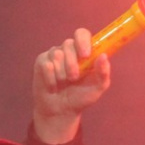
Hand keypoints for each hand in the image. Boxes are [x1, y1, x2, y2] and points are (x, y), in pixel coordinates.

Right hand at [31, 28, 109, 144]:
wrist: (61, 111)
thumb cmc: (80, 97)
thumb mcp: (97, 88)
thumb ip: (103, 73)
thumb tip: (103, 56)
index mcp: (83, 52)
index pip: (82, 34)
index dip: (83, 41)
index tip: (85, 55)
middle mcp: (68, 50)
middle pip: (68, 44)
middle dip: (72, 63)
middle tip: (74, 78)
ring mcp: (54, 55)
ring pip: (57, 54)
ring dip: (62, 73)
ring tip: (63, 83)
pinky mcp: (41, 62)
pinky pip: (46, 65)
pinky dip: (51, 79)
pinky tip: (53, 86)